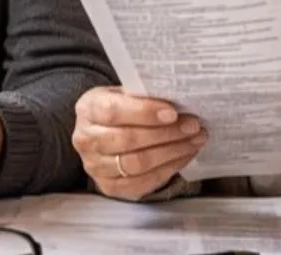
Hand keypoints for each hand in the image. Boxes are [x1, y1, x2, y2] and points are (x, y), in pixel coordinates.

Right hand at [72, 86, 207, 200]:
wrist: (101, 132)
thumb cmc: (118, 109)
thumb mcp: (123, 94)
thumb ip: (144, 96)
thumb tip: (179, 103)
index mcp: (88, 109)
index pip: (113, 111)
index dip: (144, 112)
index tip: (173, 112)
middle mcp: (86, 140)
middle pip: (128, 140)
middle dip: (166, 134)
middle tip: (193, 126)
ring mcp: (95, 167)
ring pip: (137, 164)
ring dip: (172, 152)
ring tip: (194, 140)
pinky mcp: (109, 187)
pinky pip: (143, 182)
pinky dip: (168, 169)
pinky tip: (184, 156)